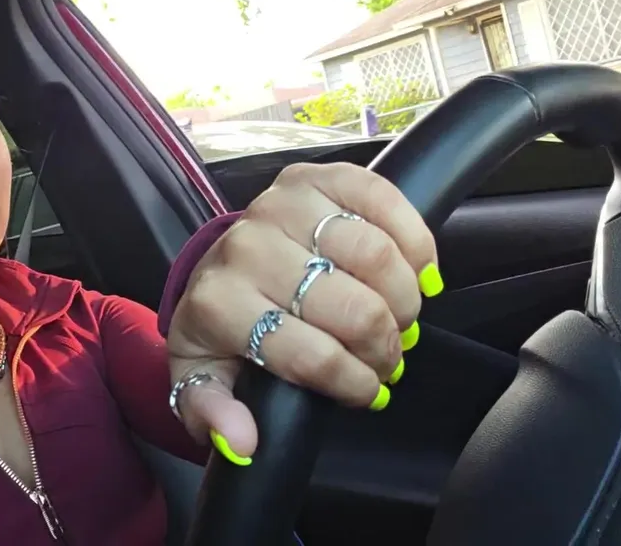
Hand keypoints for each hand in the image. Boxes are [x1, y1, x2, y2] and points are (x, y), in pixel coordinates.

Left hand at [166, 162, 441, 463]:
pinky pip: (383, 199)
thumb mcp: (205, 379)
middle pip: (352, 307)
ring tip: (400, 319)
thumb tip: (244, 443)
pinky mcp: (316, 177)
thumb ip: (214, 414)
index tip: (365, 392)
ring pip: (376, 254)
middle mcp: (247, 246)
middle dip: (384, 346)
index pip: (309, 354)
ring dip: (405, 298)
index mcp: (217, 303)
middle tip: (388, 358)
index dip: (350, 382)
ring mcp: (281, 205)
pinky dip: (414, 240)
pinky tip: (415, 271)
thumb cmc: (222, 330)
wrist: (221, 268)